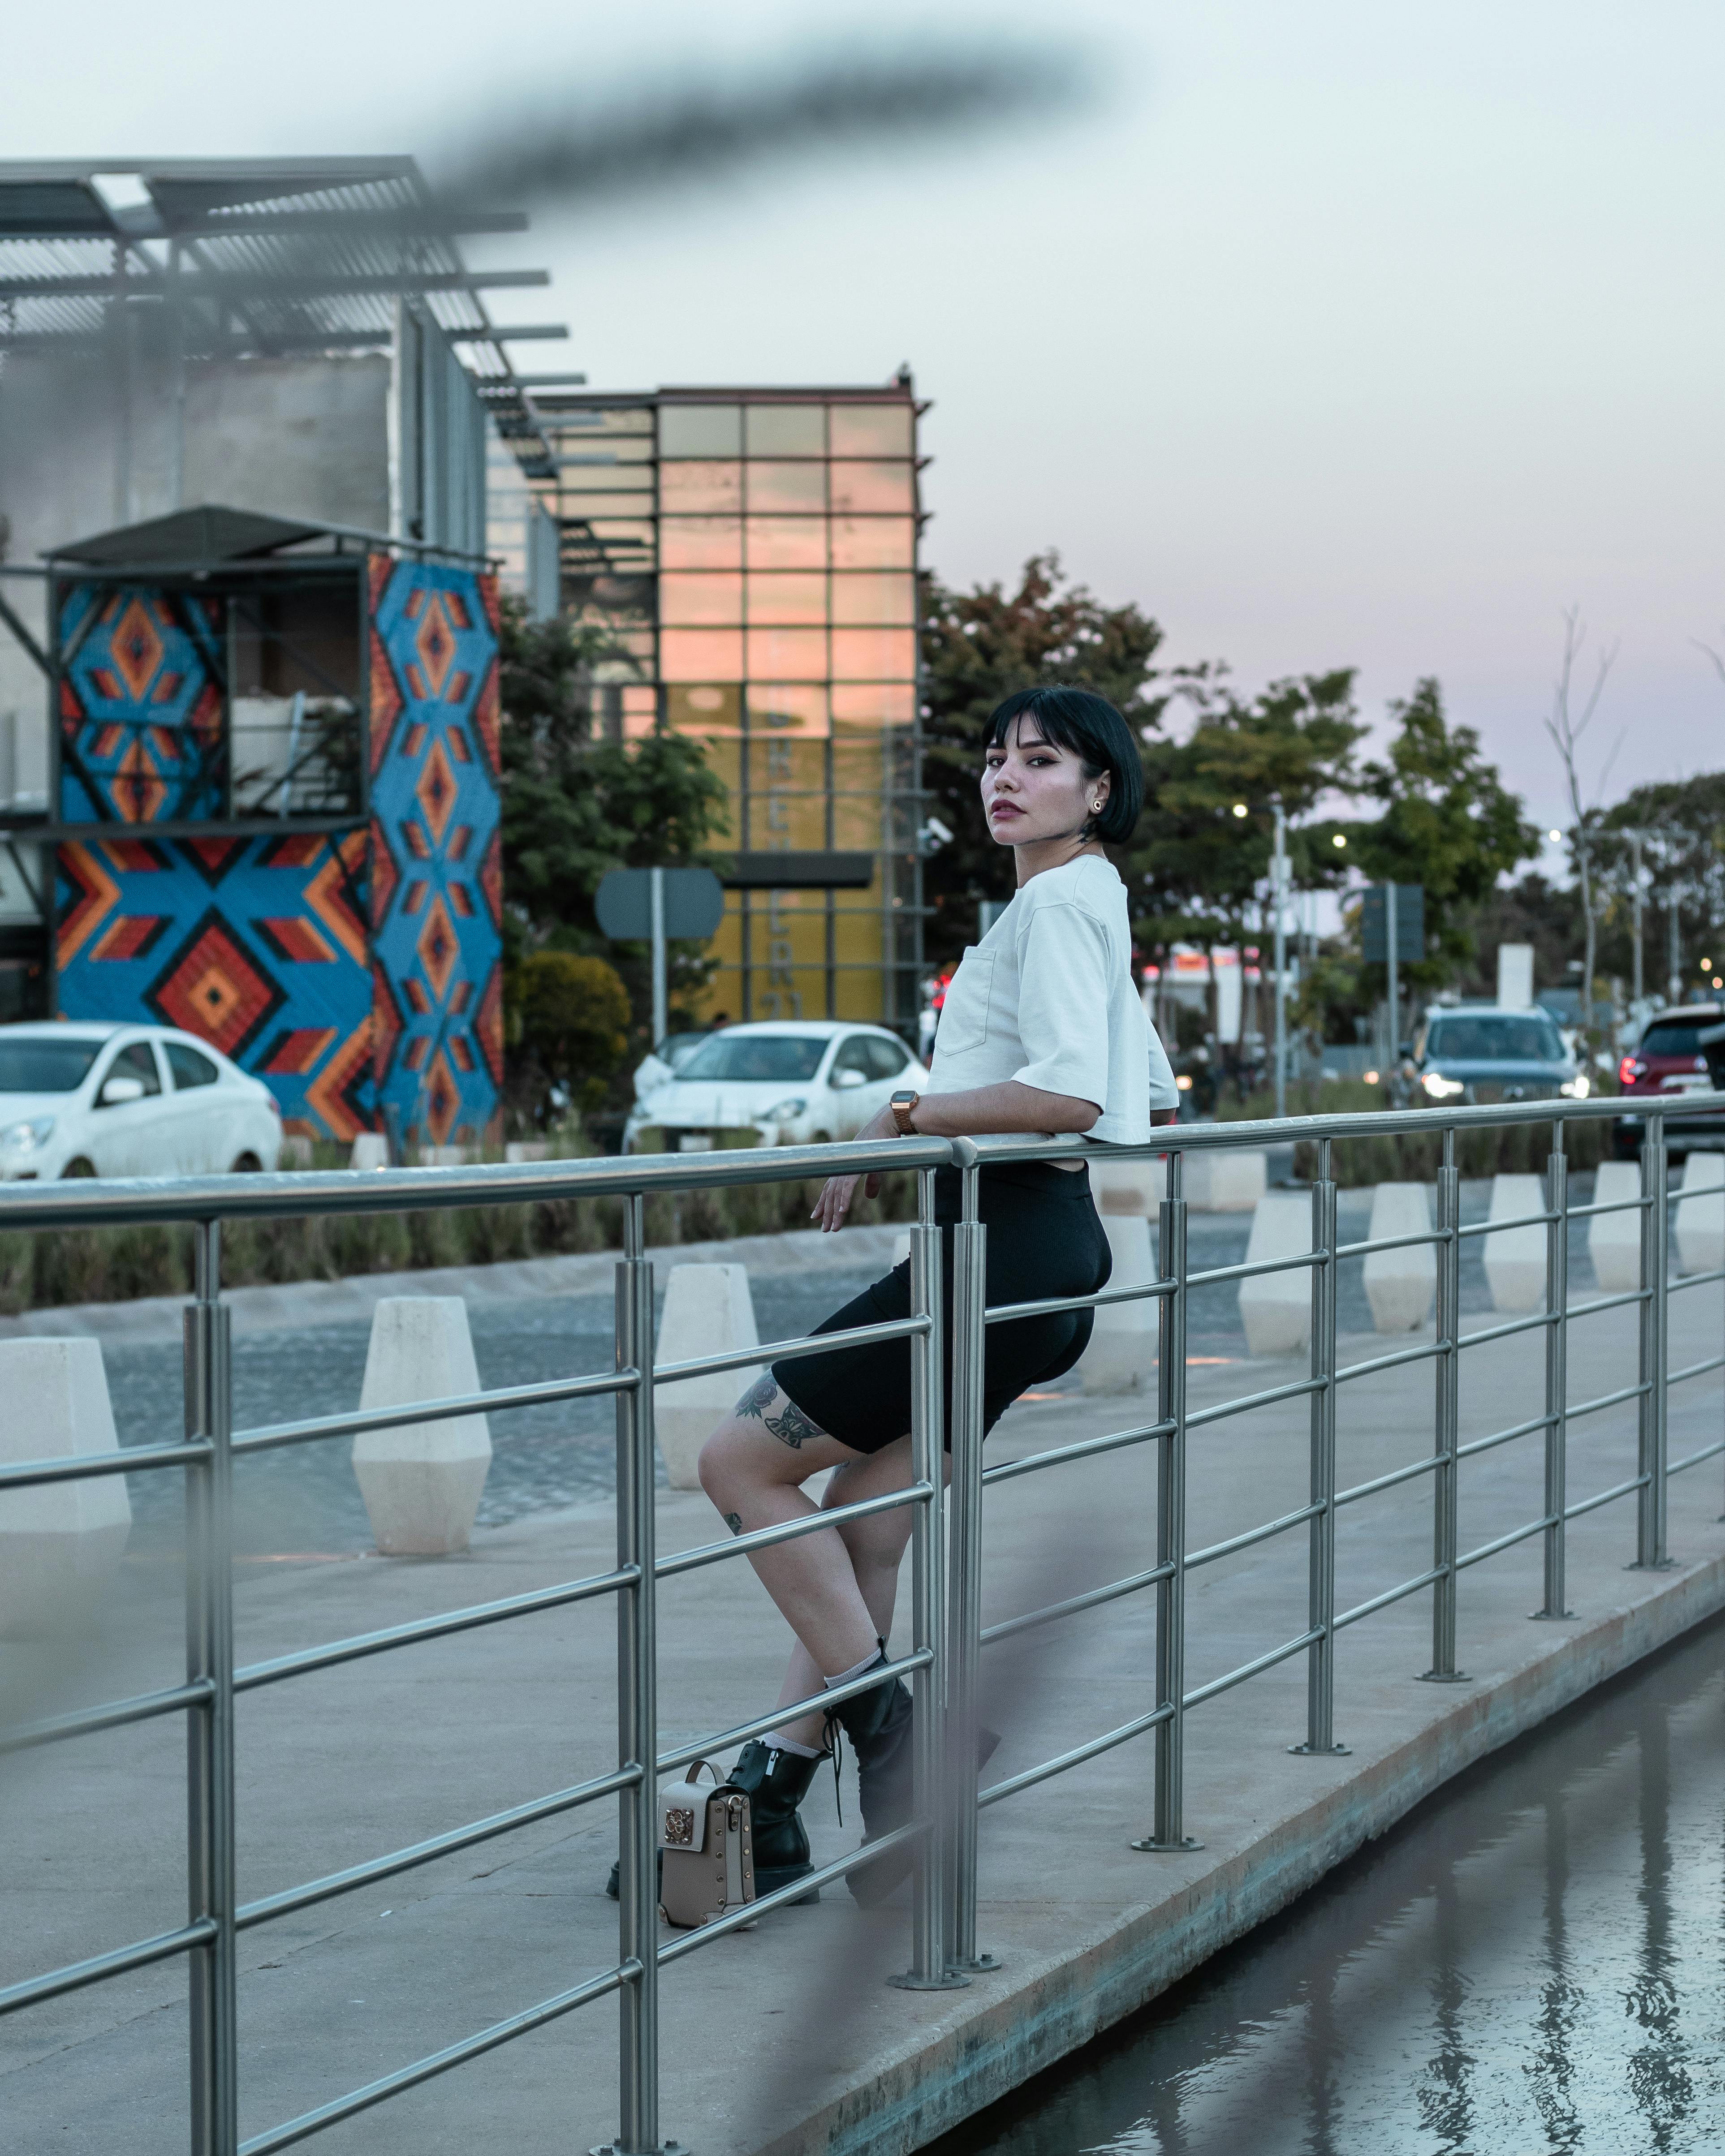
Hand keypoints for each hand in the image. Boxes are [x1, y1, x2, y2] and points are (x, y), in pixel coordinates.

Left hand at [810, 1104, 895, 1231]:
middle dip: (826, 1211)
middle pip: (831, 1192)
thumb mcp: (877, 1167)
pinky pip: (848, 1185)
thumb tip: (869, 1197)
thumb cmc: (885, 1141)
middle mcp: (844, 1165)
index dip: (824, 1202)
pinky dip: (844, 1199)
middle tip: (824, 1228)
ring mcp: (850, 1164)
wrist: (890, 1122)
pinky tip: (842, 1212)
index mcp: (847, 1165)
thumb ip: (872, 1182)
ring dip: (834, 1211)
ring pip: (837, 1193)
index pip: (831, 1187)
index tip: (817, 1217)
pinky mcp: (858, 1163)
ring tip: (833, 1227)